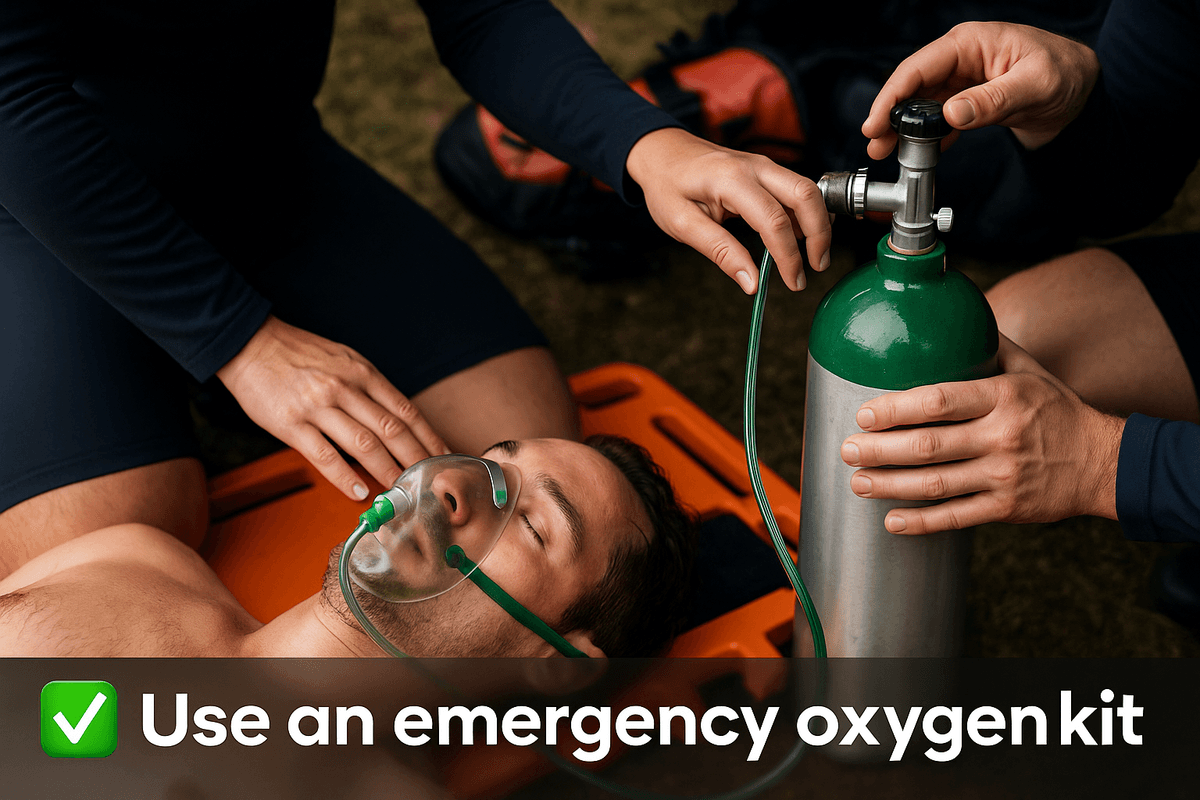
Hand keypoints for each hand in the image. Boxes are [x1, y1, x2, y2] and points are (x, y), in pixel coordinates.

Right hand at [217, 315, 449, 499]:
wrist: (251, 343)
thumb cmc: (300, 354)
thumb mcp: (345, 360)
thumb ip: (370, 388)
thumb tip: (398, 421)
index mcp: (363, 372)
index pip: (406, 411)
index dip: (428, 437)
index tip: (443, 457)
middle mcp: (345, 388)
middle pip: (392, 430)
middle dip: (416, 459)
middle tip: (430, 482)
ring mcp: (318, 405)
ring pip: (363, 445)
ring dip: (386, 471)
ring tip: (400, 491)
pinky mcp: (290, 423)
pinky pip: (323, 455)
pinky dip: (344, 476)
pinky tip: (359, 491)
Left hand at [625, 127, 831, 292]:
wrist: (662, 152)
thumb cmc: (667, 185)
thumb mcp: (682, 224)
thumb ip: (720, 252)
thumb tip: (751, 282)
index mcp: (731, 179)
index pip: (773, 221)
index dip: (788, 256)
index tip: (793, 282)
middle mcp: (754, 166)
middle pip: (805, 196)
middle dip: (819, 234)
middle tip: (817, 267)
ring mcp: (763, 164)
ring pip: (808, 190)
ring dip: (818, 223)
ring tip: (814, 256)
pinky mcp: (766, 169)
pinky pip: (797, 189)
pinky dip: (806, 213)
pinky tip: (801, 237)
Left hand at [840, 336, 1124, 533]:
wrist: (1104, 463)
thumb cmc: (1058, 411)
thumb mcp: (1031, 372)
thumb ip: (992, 348)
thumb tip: (955, 315)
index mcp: (1003, 398)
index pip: (940, 401)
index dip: (896, 408)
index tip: (865, 413)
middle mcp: (1002, 437)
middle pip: (928, 445)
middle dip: (880, 449)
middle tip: (846, 449)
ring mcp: (1004, 476)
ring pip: (936, 484)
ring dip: (890, 485)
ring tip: (857, 482)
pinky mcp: (1007, 508)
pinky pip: (956, 517)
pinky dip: (921, 523)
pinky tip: (891, 521)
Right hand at [862, 21, 1099, 157]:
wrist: (1084, 90)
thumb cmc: (1066, 75)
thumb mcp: (1034, 86)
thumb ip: (992, 100)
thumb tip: (951, 114)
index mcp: (972, 43)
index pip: (920, 67)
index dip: (893, 95)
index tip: (876, 122)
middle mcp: (961, 58)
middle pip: (912, 85)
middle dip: (889, 115)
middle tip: (876, 143)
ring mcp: (962, 80)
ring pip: (920, 104)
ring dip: (902, 128)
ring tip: (887, 151)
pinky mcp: (967, 100)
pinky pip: (937, 117)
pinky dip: (925, 136)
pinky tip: (920, 153)